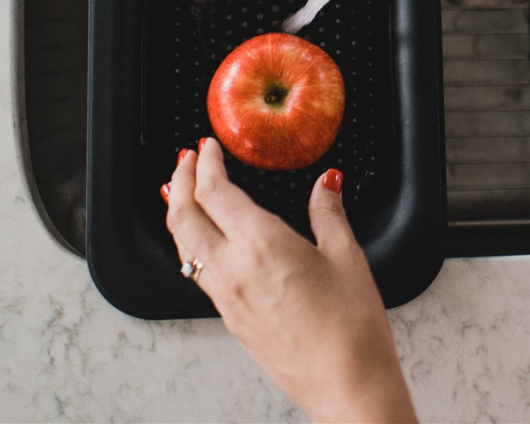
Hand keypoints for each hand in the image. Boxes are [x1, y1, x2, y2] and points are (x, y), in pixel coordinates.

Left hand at [164, 140, 416, 423]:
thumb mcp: (347, 256)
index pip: (216, 193)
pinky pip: (197, 271)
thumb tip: (326, 183)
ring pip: (184, 247)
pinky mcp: (231, 319)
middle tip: (185, 159)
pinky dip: (190, 243)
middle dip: (180, 182)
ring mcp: (227, 299)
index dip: (206, 164)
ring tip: (181, 192)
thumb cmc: (350, 326)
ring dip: (178, 212)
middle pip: (185, 218)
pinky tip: (204, 239)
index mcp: (261, 245)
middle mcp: (233, 271)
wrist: (344, 384)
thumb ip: (328, 212)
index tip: (208, 146)